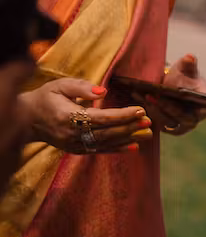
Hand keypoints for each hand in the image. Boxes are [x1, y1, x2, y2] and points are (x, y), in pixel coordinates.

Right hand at [16, 78, 150, 154]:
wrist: (26, 119)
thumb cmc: (46, 97)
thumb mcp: (60, 86)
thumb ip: (82, 87)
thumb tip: (103, 91)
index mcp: (67, 116)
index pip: (100, 118)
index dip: (121, 115)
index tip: (140, 110)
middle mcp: (71, 134)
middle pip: (105, 132)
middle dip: (129, 127)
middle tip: (149, 122)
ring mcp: (72, 144)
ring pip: (104, 143)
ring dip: (128, 139)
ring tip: (148, 134)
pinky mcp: (74, 150)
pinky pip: (98, 150)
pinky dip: (116, 149)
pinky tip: (133, 147)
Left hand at [146, 54, 205, 136]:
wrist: (168, 83)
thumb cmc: (182, 75)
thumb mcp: (185, 68)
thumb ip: (189, 64)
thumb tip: (190, 57)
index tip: (204, 108)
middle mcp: (198, 116)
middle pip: (190, 118)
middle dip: (175, 109)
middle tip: (161, 97)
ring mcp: (184, 123)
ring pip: (174, 121)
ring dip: (161, 110)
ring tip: (150, 96)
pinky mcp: (170, 126)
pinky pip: (162, 123)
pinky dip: (154, 112)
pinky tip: (147, 101)